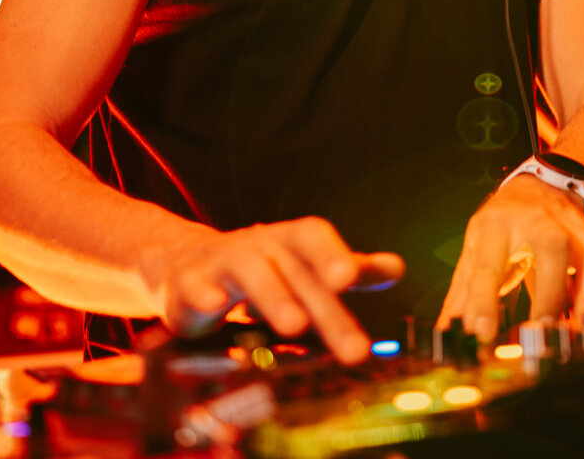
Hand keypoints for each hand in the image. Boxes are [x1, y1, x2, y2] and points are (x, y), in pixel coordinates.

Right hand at [141, 217, 403, 363]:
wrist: (186, 265)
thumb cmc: (261, 267)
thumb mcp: (304, 265)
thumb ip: (349, 268)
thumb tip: (397, 268)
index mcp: (289, 242)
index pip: (314, 238)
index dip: (332, 255)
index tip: (351, 278)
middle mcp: (259, 246)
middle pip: (295, 272)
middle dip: (324, 307)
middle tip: (353, 346)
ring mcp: (222, 262)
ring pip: (250, 272)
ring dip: (273, 296)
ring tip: (295, 324)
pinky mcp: (188, 284)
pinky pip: (194, 286)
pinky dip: (203, 294)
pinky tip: (214, 307)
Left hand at [438, 175, 583, 343]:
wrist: (538, 183)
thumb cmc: (502, 224)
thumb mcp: (476, 249)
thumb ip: (464, 293)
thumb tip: (445, 334)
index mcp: (495, 225)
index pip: (488, 265)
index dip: (483, 301)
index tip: (481, 333)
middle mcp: (534, 220)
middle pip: (549, 246)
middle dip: (549, 292)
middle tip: (542, 330)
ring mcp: (568, 221)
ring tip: (581, 320)